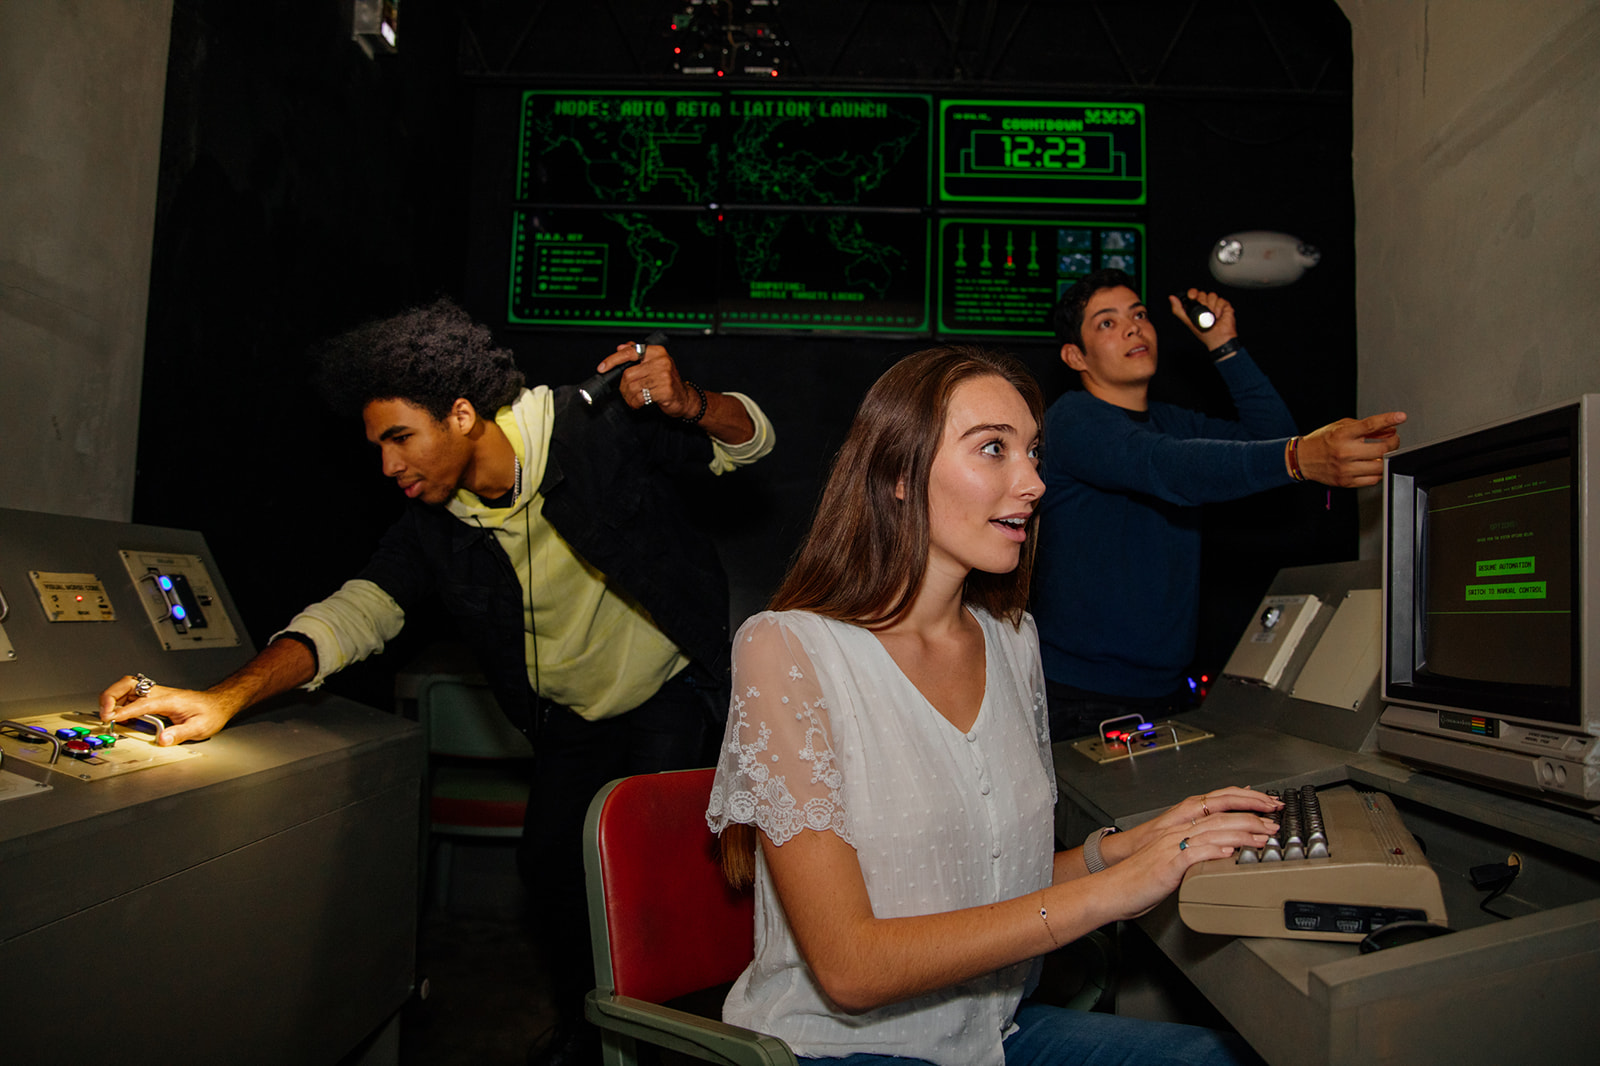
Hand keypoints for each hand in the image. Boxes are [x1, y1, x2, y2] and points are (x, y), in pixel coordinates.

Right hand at [99, 676, 239, 745]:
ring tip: (106, 715)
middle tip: (103, 713)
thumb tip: (162, 740)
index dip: (124, 711)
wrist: (217, 704)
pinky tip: (119, 714)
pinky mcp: (153, 697)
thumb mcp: (199, 727)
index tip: (110, 719)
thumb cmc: (210, 713)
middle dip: (110, 696)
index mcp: (169, 700)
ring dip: (112, 698)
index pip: (141, 703)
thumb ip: (180, 733)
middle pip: (127, 684)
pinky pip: (130, 695)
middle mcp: (159, 693)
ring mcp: (155, 693)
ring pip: (125, 687)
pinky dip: (119, 702)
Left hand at [595, 341, 695, 418]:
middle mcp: (661, 361)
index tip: (602, 368)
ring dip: (629, 397)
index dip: (613, 360)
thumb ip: (638, 354)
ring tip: (634, 399)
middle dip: (623, 387)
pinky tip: (640, 403)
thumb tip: (620, 347)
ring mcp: (664, 375)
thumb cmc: (667, 381)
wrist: (685, 398)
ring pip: (632, 387)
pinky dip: (636, 403)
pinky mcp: (665, 390)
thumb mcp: (654, 363)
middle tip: (627, 393)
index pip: (630, 352)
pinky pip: (641, 397)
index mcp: (657, 352)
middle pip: (628, 374)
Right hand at [1101, 788, 1281, 915]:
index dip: (1242, 813)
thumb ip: (1194, 857)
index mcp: (1178, 833)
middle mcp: (1176, 835)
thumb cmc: (1140, 881)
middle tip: (1272, 825)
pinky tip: (1229, 850)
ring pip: (1211, 832)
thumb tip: (1220, 856)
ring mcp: (1171, 848)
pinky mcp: (1168, 864)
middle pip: (1218, 819)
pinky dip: (1213, 850)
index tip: (1264, 816)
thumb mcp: (1172, 864)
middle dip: (1249, 820)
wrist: (1113, 890)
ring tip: (1261, 837)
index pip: (1216, 815)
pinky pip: (1193, 853)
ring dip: (1240, 833)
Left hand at [1168, 288, 1237, 350]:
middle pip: (1202, 294)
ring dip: (1211, 308)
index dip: (1193, 293)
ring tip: (1211, 317)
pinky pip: (1221, 300)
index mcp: (1196, 306)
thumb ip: (1178, 309)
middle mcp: (1206, 303)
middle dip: (1202, 303)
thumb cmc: (1203, 333)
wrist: (1217, 338)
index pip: (1194, 293)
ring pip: (1212, 295)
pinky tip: (1218, 316)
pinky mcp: (1225, 305)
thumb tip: (1171, 297)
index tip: (1192, 297)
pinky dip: (1219, 309)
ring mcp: (1215, 304)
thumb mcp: (1187, 321)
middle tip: (1203, 314)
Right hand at [1296, 411, 1406, 486]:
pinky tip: (1374, 465)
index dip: (1388, 419)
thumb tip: (1390, 430)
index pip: (1370, 425)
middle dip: (1394, 443)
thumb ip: (1367, 428)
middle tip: (1393, 439)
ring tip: (1384, 453)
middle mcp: (1344, 452)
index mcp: (1342, 435)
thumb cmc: (1322, 441)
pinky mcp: (1346, 481)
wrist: (1302, 459)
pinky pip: (1372, 479)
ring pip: (1380, 466)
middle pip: (1381, 449)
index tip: (1401, 417)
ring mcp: (1345, 468)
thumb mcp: (1342, 427)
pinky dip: (1378, 471)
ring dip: (1387, 458)